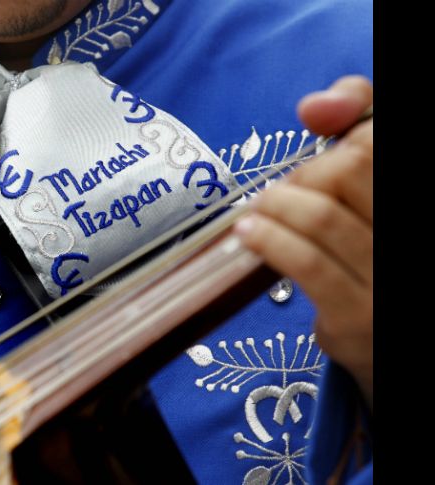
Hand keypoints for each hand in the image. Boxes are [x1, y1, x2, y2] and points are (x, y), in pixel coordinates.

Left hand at [234, 76, 372, 409]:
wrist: (382, 337)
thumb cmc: (373, 253)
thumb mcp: (370, 190)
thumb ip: (358, 123)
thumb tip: (313, 106)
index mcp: (405, 197)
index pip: (375, 140)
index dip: (346, 131)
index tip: (325, 149)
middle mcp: (404, 233)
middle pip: (349, 170)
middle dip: (306, 171)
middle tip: (287, 190)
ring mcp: (387, 277)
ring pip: (323, 215)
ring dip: (276, 204)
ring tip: (258, 209)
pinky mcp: (358, 316)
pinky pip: (306, 263)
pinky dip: (268, 239)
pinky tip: (246, 233)